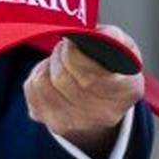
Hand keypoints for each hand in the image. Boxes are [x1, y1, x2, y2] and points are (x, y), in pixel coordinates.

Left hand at [23, 24, 144, 156]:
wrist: (104, 99)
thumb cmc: (112, 66)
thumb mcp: (121, 46)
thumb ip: (110, 37)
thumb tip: (89, 36)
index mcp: (126, 91)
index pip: (90, 77)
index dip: (74, 54)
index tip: (73, 40)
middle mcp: (104, 114)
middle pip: (62, 79)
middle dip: (60, 54)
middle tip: (67, 46)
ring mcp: (77, 122)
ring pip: (43, 83)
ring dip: (48, 64)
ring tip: (61, 60)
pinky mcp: (54, 122)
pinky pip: (31, 89)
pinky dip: (37, 75)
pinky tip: (53, 75)